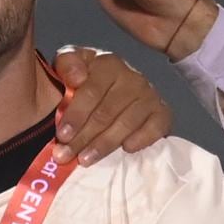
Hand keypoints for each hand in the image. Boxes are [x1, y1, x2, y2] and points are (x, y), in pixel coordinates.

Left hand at [50, 45, 174, 158]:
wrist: (114, 88)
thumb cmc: (87, 81)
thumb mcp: (70, 65)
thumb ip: (67, 64)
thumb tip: (77, 78)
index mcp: (108, 64)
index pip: (91, 92)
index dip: (76, 115)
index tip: (62, 136)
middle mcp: (132, 77)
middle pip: (106, 112)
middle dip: (84, 137)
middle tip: (66, 155)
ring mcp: (149, 95)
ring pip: (126, 124)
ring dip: (104, 144)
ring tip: (86, 160)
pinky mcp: (162, 112)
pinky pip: (155, 128)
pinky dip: (141, 139)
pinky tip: (127, 149)